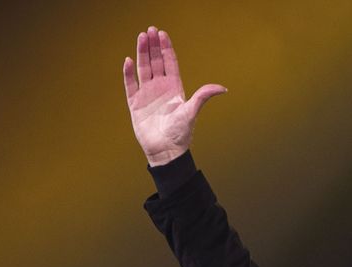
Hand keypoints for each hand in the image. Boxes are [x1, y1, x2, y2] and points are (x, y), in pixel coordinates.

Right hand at [122, 27, 225, 165]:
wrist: (166, 151)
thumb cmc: (180, 134)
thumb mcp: (192, 112)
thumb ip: (203, 96)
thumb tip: (223, 88)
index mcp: (174, 88)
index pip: (170, 63)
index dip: (166, 48)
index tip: (162, 34)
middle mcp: (160, 88)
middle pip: (156, 62)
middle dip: (153, 46)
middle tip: (150, 30)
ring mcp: (147, 94)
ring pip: (143, 69)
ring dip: (142, 53)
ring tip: (141, 37)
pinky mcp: (135, 104)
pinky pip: (130, 85)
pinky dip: (129, 73)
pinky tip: (129, 60)